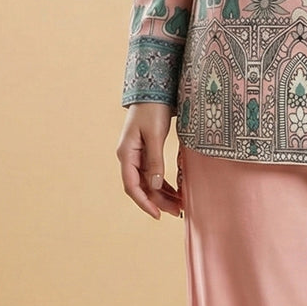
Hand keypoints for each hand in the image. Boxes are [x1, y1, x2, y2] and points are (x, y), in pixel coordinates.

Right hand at [117, 102, 183, 218]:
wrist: (154, 91)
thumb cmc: (153, 109)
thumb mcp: (155, 134)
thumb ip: (155, 160)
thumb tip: (155, 185)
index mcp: (126, 153)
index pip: (131, 186)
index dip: (144, 202)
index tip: (157, 214)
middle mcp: (129, 157)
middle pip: (141, 187)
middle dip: (158, 201)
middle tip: (177, 212)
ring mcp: (138, 155)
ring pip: (149, 182)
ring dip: (163, 195)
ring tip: (180, 205)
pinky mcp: (147, 152)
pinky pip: (154, 174)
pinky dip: (165, 184)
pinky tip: (177, 191)